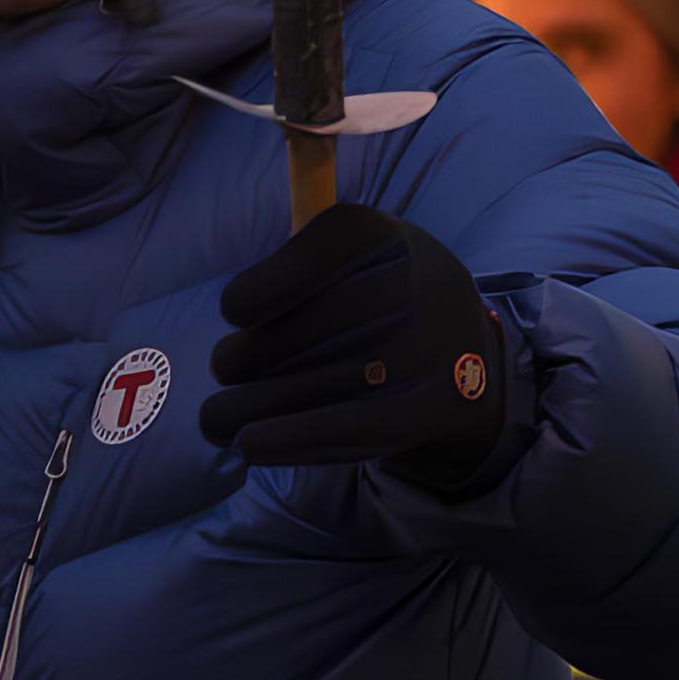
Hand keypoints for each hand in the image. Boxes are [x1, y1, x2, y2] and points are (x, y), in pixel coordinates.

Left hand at [198, 202, 519, 493]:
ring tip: (212, 419)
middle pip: (309, 326)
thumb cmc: (374, 303)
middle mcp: (421, 282)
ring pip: (320, 383)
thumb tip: (233, 313)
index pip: (321, 249)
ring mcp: (438, 345)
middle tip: (221, 371)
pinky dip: (293, 438)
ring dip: (250, 407)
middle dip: (247, 356)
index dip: (267, 284)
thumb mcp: (347, 263)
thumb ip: (292, 271)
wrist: (465, 359)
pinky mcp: (444, 404)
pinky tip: (248, 445)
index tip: (232, 313)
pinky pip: (358, 426)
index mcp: (388, 235)